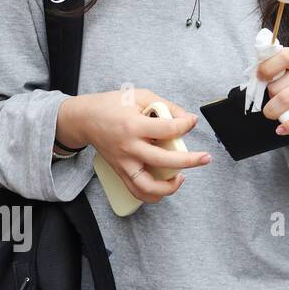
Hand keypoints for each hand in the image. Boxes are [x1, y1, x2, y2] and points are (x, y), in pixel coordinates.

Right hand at [57, 89, 208, 203]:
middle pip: (164, 161)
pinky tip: (166, 184)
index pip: (167, 129)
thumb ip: (165, 106)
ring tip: (182, 177)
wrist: (83, 119)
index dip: (185, 125)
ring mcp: (124, 163)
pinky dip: (153, 194)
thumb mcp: (140, 96)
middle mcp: (129, 147)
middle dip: (190, 161)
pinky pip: (137, 191)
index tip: (192, 121)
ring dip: (169, 186)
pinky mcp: (120, 171)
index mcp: (134, 125)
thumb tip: (187, 118)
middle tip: (205, 157)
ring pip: (148, 186)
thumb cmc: (111, 105)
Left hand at [259, 46, 288, 135]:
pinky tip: (281, 129)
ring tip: (274, 113)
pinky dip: (288, 125)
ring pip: (285, 100)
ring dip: (274, 111)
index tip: (260, 78)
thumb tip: (256, 78)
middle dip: (270, 97)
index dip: (265, 69)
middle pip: (277, 86)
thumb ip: (273, 70)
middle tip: (274, 99)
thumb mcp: (288, 69)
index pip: (280, 58)